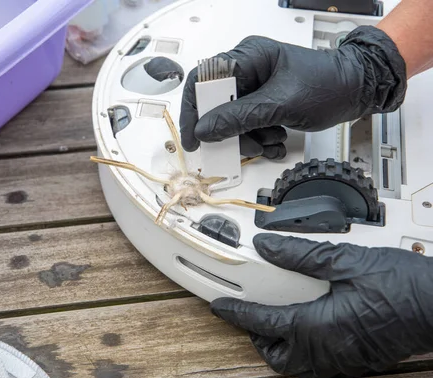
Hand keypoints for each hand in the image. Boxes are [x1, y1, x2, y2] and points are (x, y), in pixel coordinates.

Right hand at [179, 25, 406, 154]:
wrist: (359, 91)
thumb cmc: (329, 84)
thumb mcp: (280, 104)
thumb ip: (238, 117)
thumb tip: (206, 129)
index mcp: (247, 56)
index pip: (203, 80)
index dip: (194, 110)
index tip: (195, 137)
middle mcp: (248, 69)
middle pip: (217, 106)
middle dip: (230, 131)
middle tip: (243, 145)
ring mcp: (256, 87)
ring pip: (232, 121)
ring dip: (249, 139)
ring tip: (270, 141)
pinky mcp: (263, 103)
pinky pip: (248, 126)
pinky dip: (259, 139)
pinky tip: (275, 141)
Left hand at [210, 233, 432, 377]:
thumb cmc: (406, 285)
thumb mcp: (348, 260)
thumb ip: (302, 255)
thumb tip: (268, 246)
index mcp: (319, 326)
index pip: (264, 321)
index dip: (236, 312)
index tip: (220, 307)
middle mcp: (329, 350)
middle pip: (277, 356)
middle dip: (257, 337)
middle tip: (250, 313)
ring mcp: (346, 358)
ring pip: (299, 364)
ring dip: (281, 345)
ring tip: (277, 319)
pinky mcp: (361, 358)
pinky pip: (321, 364)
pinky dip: (305, 349)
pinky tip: (310, 325)